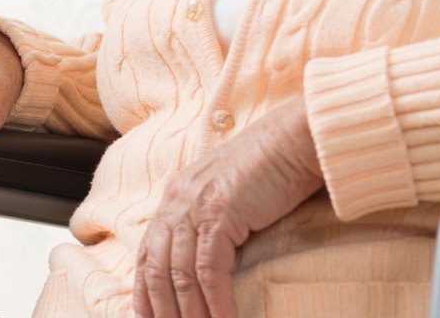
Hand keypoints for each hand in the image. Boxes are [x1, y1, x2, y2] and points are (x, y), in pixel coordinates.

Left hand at [133, 99, 323, 317]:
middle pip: (157, 269)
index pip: (148, 252)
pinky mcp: (220, 215)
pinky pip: (210, 271)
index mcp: (176, 197)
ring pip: (180, 275)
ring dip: (190, 314)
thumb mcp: (230, 194)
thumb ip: (213, 220)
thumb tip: (215, 257)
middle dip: (161, 310)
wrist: (295, 139)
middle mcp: (178, 201)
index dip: (144, 290)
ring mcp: (196, 207)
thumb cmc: (272, 167)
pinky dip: (216, 303)